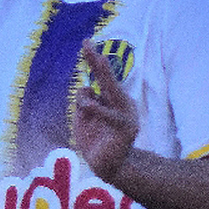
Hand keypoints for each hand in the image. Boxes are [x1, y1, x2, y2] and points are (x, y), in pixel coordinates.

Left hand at [74, 41, 138, 180]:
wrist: (107, 166)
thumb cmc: (95, 140)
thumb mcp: (82, 118)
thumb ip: (83, 101)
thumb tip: (85, 87)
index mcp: (110, 98)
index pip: (101, 76)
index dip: (93, 59)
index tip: (86, 42)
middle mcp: (121, 102)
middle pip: (107, 78)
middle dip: (96, 60)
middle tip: (86, 43)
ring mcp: (126, 113)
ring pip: (110, 92)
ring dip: (99, 81)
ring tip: (91, 72)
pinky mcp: (126, 128)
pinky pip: (111, 116)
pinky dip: (99, 110)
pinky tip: (87, 105)